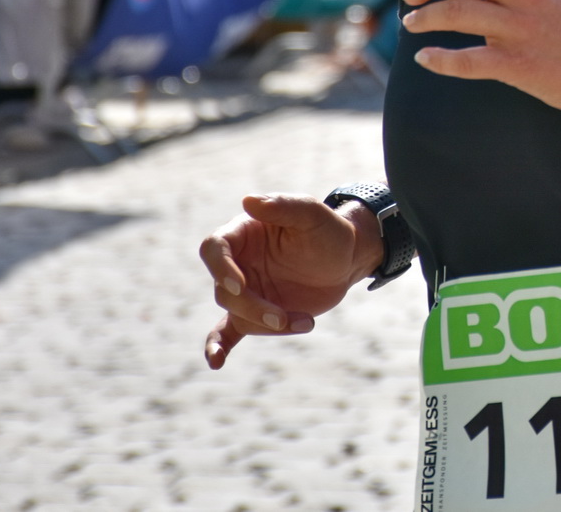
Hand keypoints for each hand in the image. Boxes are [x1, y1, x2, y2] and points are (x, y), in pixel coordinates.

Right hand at [198, 193, 379, 368]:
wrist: (346, 260)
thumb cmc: (328, 230)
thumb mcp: (313, 213)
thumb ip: (283, 205)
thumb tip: (248, 200)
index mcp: (243, 233)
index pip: (214, 248)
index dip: (222, 269)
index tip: (242, 286)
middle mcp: (237, 263)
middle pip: (226, 290)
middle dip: (253, 307)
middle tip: (283, 316)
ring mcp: (245, 290)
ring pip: (237, 313)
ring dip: (267, 324)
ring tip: (305, 322)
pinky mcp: (254, 314)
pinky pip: (227, 332)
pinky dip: (218, 346)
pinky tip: (215, 361)